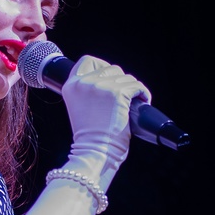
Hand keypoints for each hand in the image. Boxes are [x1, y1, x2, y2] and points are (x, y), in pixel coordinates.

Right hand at [61, 55, 149, 188]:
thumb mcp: (80, 108)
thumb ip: (88, 92)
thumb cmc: (89, 138)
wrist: (94, 153)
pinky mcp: (117, 93)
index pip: (87, 61)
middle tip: (124, 98)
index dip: (101, 66)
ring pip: (126, 77)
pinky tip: (142, 102)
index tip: (110, 79)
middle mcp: (84, 83)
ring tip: (133, 103)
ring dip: (132, 89)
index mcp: (70, 86)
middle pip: (111, 68)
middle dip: (121, 82)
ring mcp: (101, 87)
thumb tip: (111, 80)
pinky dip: (143, 94)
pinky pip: (137, 86)